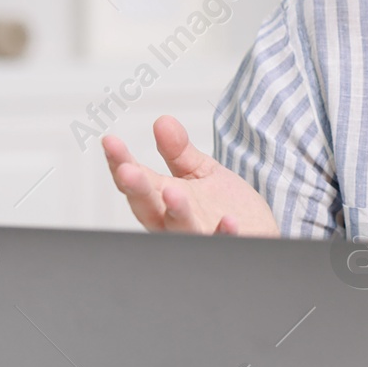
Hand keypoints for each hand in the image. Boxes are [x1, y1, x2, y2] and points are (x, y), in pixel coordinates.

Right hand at [102, 115, 278, 235]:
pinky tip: (229, 221)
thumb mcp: (200, 172)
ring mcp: (198, 235)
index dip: (120, 162)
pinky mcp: (225, 245)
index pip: (135, 181)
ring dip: (175, 212)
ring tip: (172, 193)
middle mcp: (173, 221)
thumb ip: (179, 151)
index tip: (110, 142)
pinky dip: (223, 234)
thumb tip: (163, 121)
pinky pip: (221, 243)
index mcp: (163, 199)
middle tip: (127, 171)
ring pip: (180, 229)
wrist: (258, 232)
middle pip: (148, 208)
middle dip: (137, 190)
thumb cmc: (225, 206)